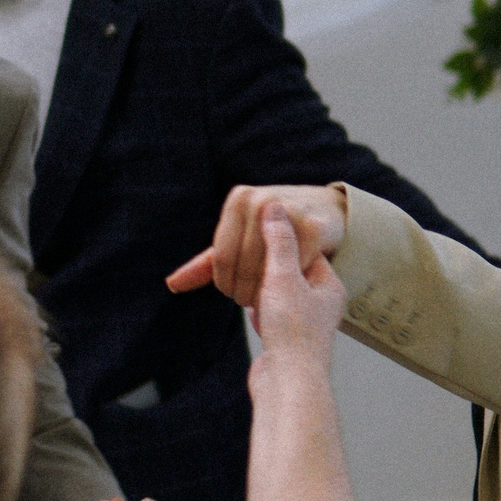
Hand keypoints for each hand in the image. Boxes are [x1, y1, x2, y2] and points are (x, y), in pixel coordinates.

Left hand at [165, 184, 345, 306]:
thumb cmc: (274, 227)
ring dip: (264, 292)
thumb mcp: (239, 239)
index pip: (221, 257)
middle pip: (242, 264)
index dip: (224, 282)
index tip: (231, 294)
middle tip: (250, 301)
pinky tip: (289, 289)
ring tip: (266, 298)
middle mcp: (261, 199)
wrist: (327, 210)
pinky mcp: (313, 227)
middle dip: (243, 290)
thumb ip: (208, 262)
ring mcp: (288, 211)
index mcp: (239, 199)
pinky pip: (292, 268)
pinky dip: (290, 285)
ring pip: (266, 268)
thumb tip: (172, 284)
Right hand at [250, 200, 346, 368]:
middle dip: (268, 266)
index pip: (305, 250)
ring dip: (261, 290)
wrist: (289, 384)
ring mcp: (304, 326)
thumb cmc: (292, 331)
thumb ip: (278, 242)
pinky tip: (251, 314)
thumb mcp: (284, 277)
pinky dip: (259, 312)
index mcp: (329, 286)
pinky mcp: (286, 343)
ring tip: (249, 288)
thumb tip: (273, 206)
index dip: (281, 240)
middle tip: (252, 259)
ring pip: (278, 297)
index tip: (261, 232)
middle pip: (290, 273)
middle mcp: (321, 306)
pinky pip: (271, 318)